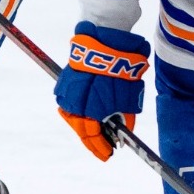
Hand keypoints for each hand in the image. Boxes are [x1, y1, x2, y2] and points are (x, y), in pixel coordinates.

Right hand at [54, 21, 149, 160]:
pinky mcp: (64, 81)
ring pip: (73, 116)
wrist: (106, 39)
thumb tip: (122, 131)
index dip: (100, 147)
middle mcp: (74, 105)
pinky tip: (88, 112)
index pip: (92, 137)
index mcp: (90, 111)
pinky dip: (79, 109)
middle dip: (92, 139)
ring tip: (97, 131)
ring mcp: (66, 93)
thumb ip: (125, 118)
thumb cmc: (121, 68)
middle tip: (103, 146)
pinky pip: (69, 102)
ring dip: (84, 124)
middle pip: (80, 129)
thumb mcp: (130, 97)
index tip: (108, 154)